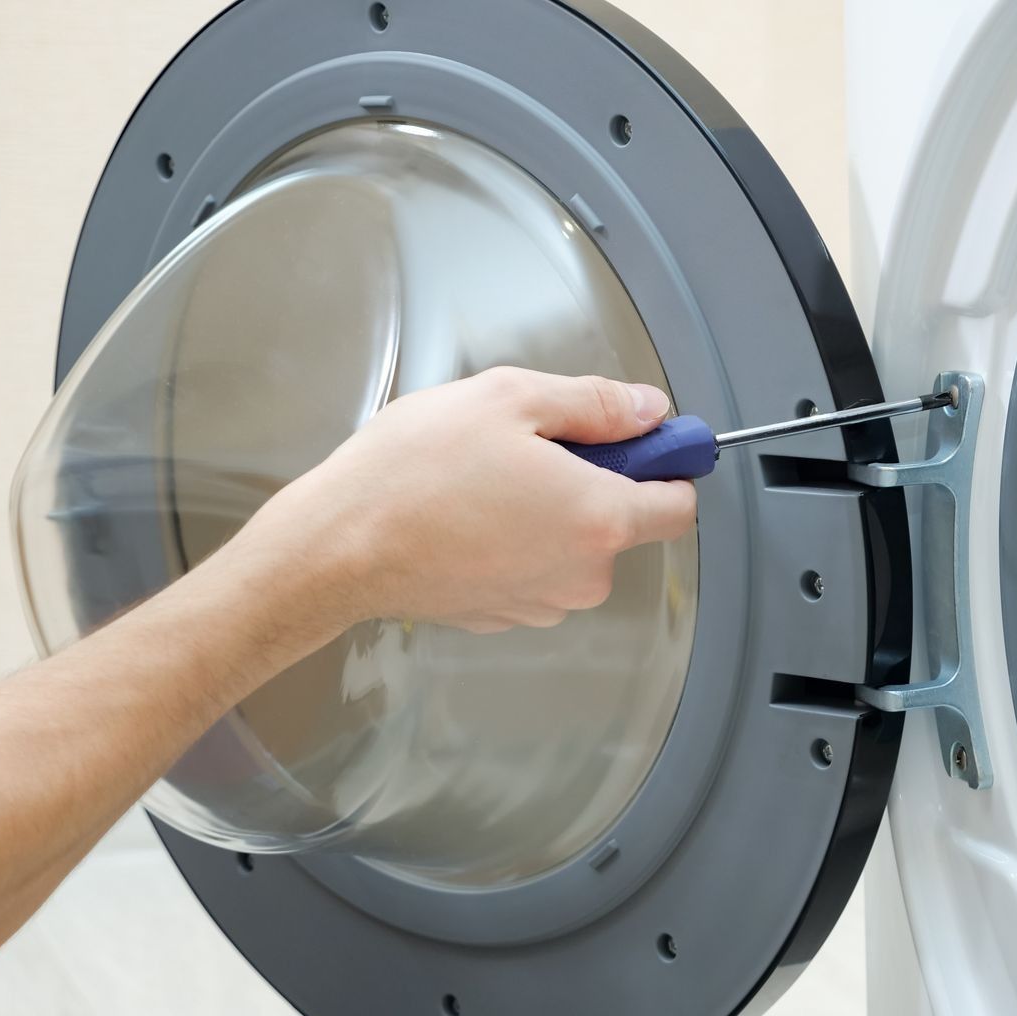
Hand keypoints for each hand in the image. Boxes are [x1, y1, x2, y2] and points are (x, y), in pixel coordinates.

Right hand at [234, 367, 697, 633]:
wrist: (337, 547)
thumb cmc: (414, 473)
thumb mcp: (510, 399)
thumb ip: (595, 403)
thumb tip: (647, 410)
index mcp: (600, 519)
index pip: (678, 504)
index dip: (665, 464)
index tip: (638, 438)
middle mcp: (583, 574)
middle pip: (622, 521)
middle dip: (591, 479)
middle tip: (528, 445)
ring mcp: (543, 602)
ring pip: (573, 545)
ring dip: (547, 510)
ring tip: (484, 479)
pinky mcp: (505, 615)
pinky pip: (533, 568)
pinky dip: (513, 540)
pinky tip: (465, 514)